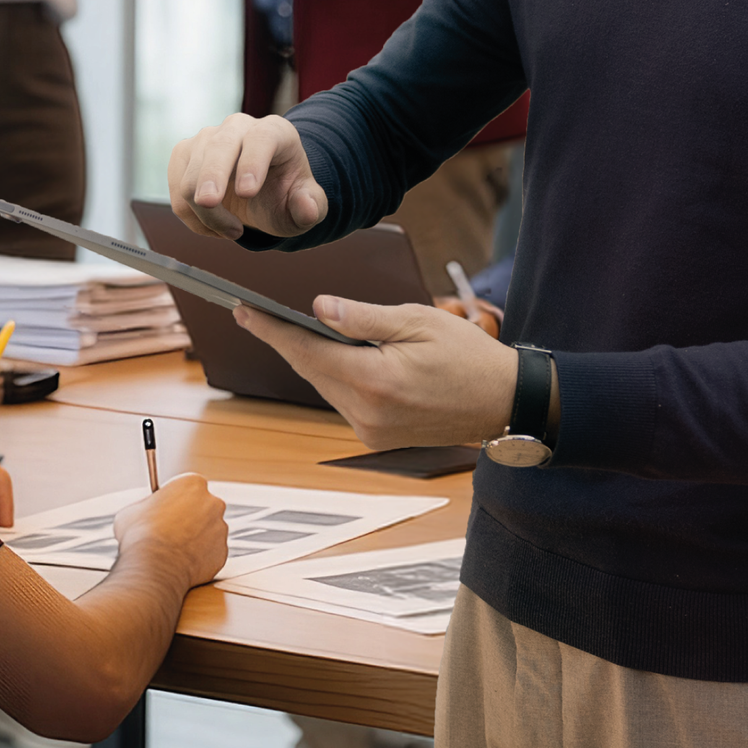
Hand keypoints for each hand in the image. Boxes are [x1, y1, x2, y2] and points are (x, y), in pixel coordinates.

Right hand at [113, 473, 229, 588]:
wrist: (153, 568)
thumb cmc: (140, 536)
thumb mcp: (132, 510)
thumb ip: (146, 506)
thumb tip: (144, 513)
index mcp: (192, 483)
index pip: (186, 487)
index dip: (173, 500)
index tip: (165, 510)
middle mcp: (213, 502)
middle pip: (202, 507)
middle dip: (188, 517)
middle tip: (169, 530)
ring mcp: (220, 529)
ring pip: (208, 531)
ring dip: (194, 538)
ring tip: (172, 550)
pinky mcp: (222, 553)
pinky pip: (210, 553)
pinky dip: (198, 558)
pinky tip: (180, 563)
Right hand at [169, 112, 328, 240]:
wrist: (261, 192)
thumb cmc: (284, 194)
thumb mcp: (306, 205)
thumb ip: (311, 207)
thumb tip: (307, 208)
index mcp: (275, 132)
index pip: (261, 138)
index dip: (252, 163)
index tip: (247, 193)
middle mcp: (239, 127)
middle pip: (218, 146)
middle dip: (211, 176)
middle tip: (210, 204)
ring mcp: (207, 138)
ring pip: (192, 174)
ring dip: (208, 214)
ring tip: (233, 231)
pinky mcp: (184, 154)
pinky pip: (177, 189)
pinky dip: (191, 216)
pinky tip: (212, 225)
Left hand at [232, 295, 520, 448]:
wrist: (505, 402)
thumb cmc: (468, 354)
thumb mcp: (418, 320)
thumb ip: (363, 318)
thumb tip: (317, 309)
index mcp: (375, 380)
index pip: (307, 351)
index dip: (271, 330)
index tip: (242, 311)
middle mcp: (367, 413)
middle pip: (311, 370)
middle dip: (285, 341)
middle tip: (255, 313)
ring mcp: (371, 431)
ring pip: (325, 387)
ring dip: (312, 359)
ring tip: (292, 329)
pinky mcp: (378, 438)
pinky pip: (344, 401)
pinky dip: (335, 376)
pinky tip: (335, 356)